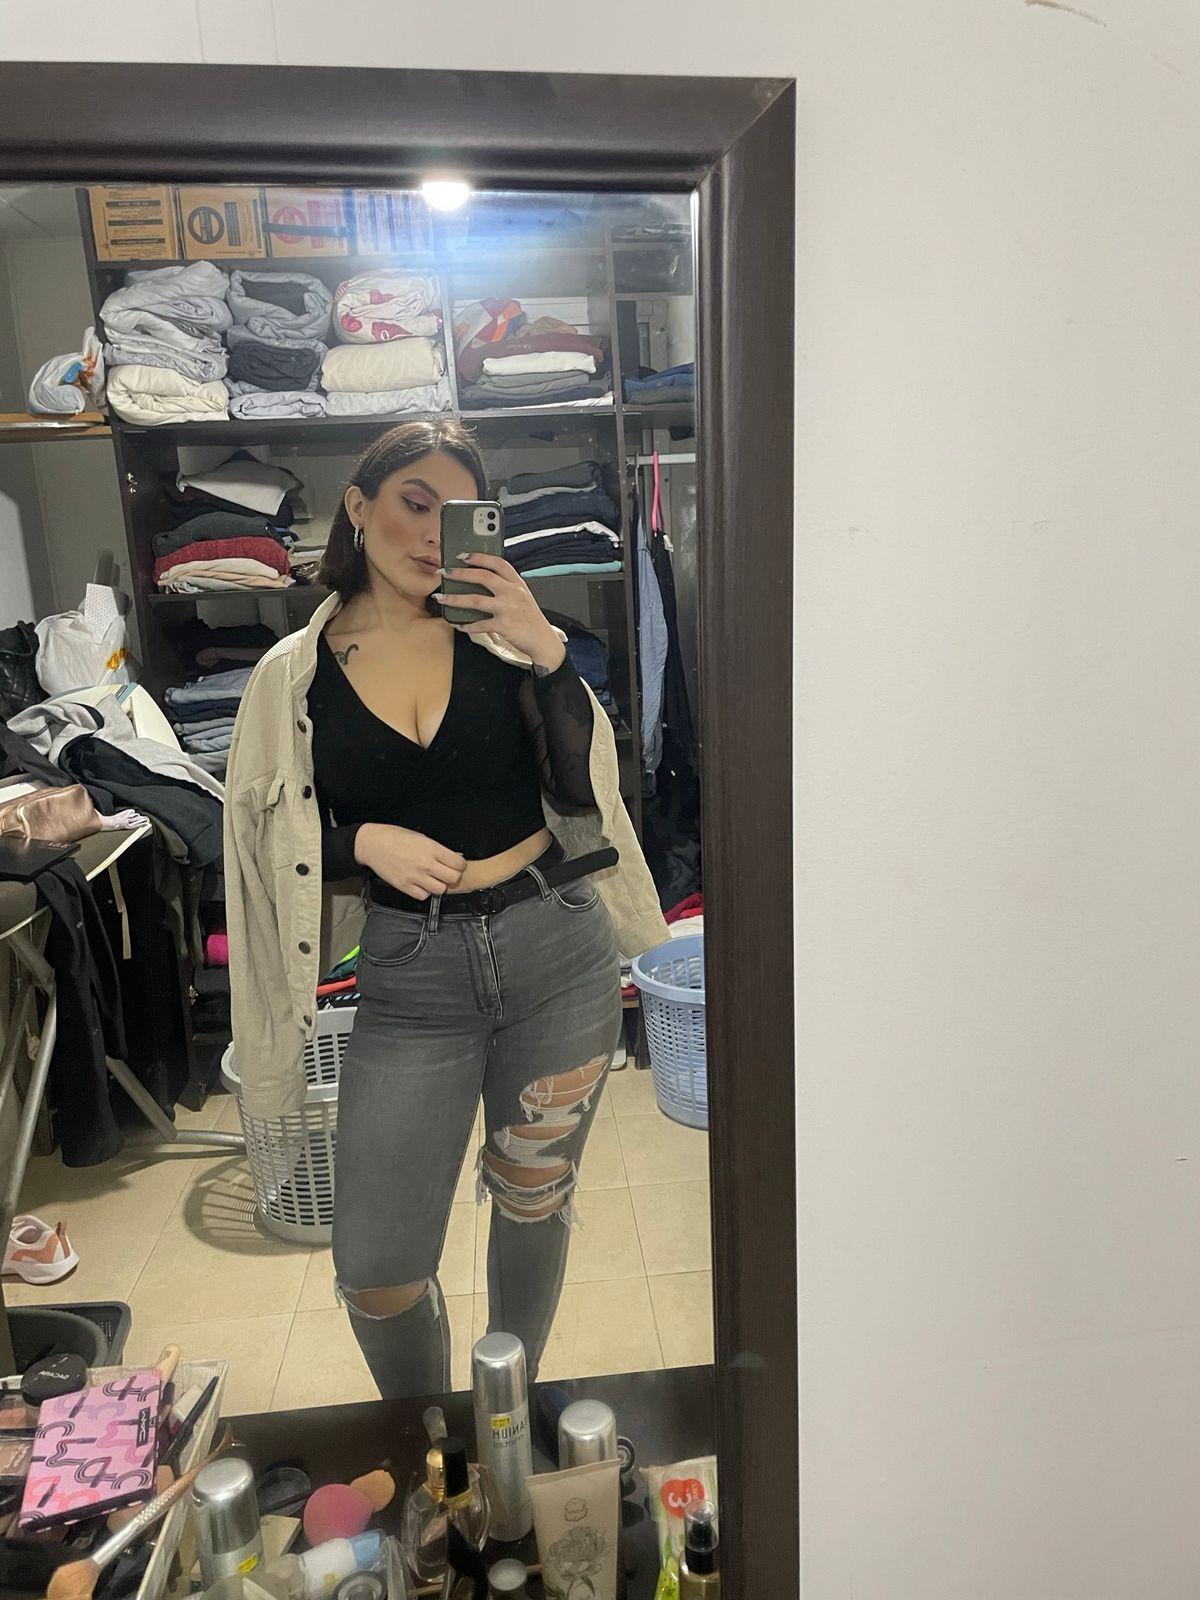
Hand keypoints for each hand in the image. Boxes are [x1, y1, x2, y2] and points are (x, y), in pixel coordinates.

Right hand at [353, 824, 465, 899]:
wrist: (372, 844)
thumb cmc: (395, 837)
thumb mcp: (421, 837)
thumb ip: (437, 849)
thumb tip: (452, 859)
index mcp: (431, 848)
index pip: (458, 864)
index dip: (460, 865)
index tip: (457, 865)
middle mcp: (426, 864)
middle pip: (453, 878)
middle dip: (453, 876)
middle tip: (447, 873)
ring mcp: (415, 876)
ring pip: (440, 889)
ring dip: (439, 885)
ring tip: (433, 879)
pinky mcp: (404, 886)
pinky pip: (424, 896)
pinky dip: (425, 892)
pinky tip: (421, 884)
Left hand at [435, 553, 566, 670]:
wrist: (543, 641)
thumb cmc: (530, 619)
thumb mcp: (523, 597)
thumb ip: (506, 587)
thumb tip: (480, 581)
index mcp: (517, 583)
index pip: (498, 563)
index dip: (479, 557)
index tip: (463, 556)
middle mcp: (512, 593)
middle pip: (483, 577)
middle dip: (460, 573)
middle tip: (445, 573)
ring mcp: (508, 609)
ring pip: (475, 600)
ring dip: (455, 599)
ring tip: (441, 598)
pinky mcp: (504, 625)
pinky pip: (480, 624)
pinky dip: (467, 626)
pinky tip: (459, 625)